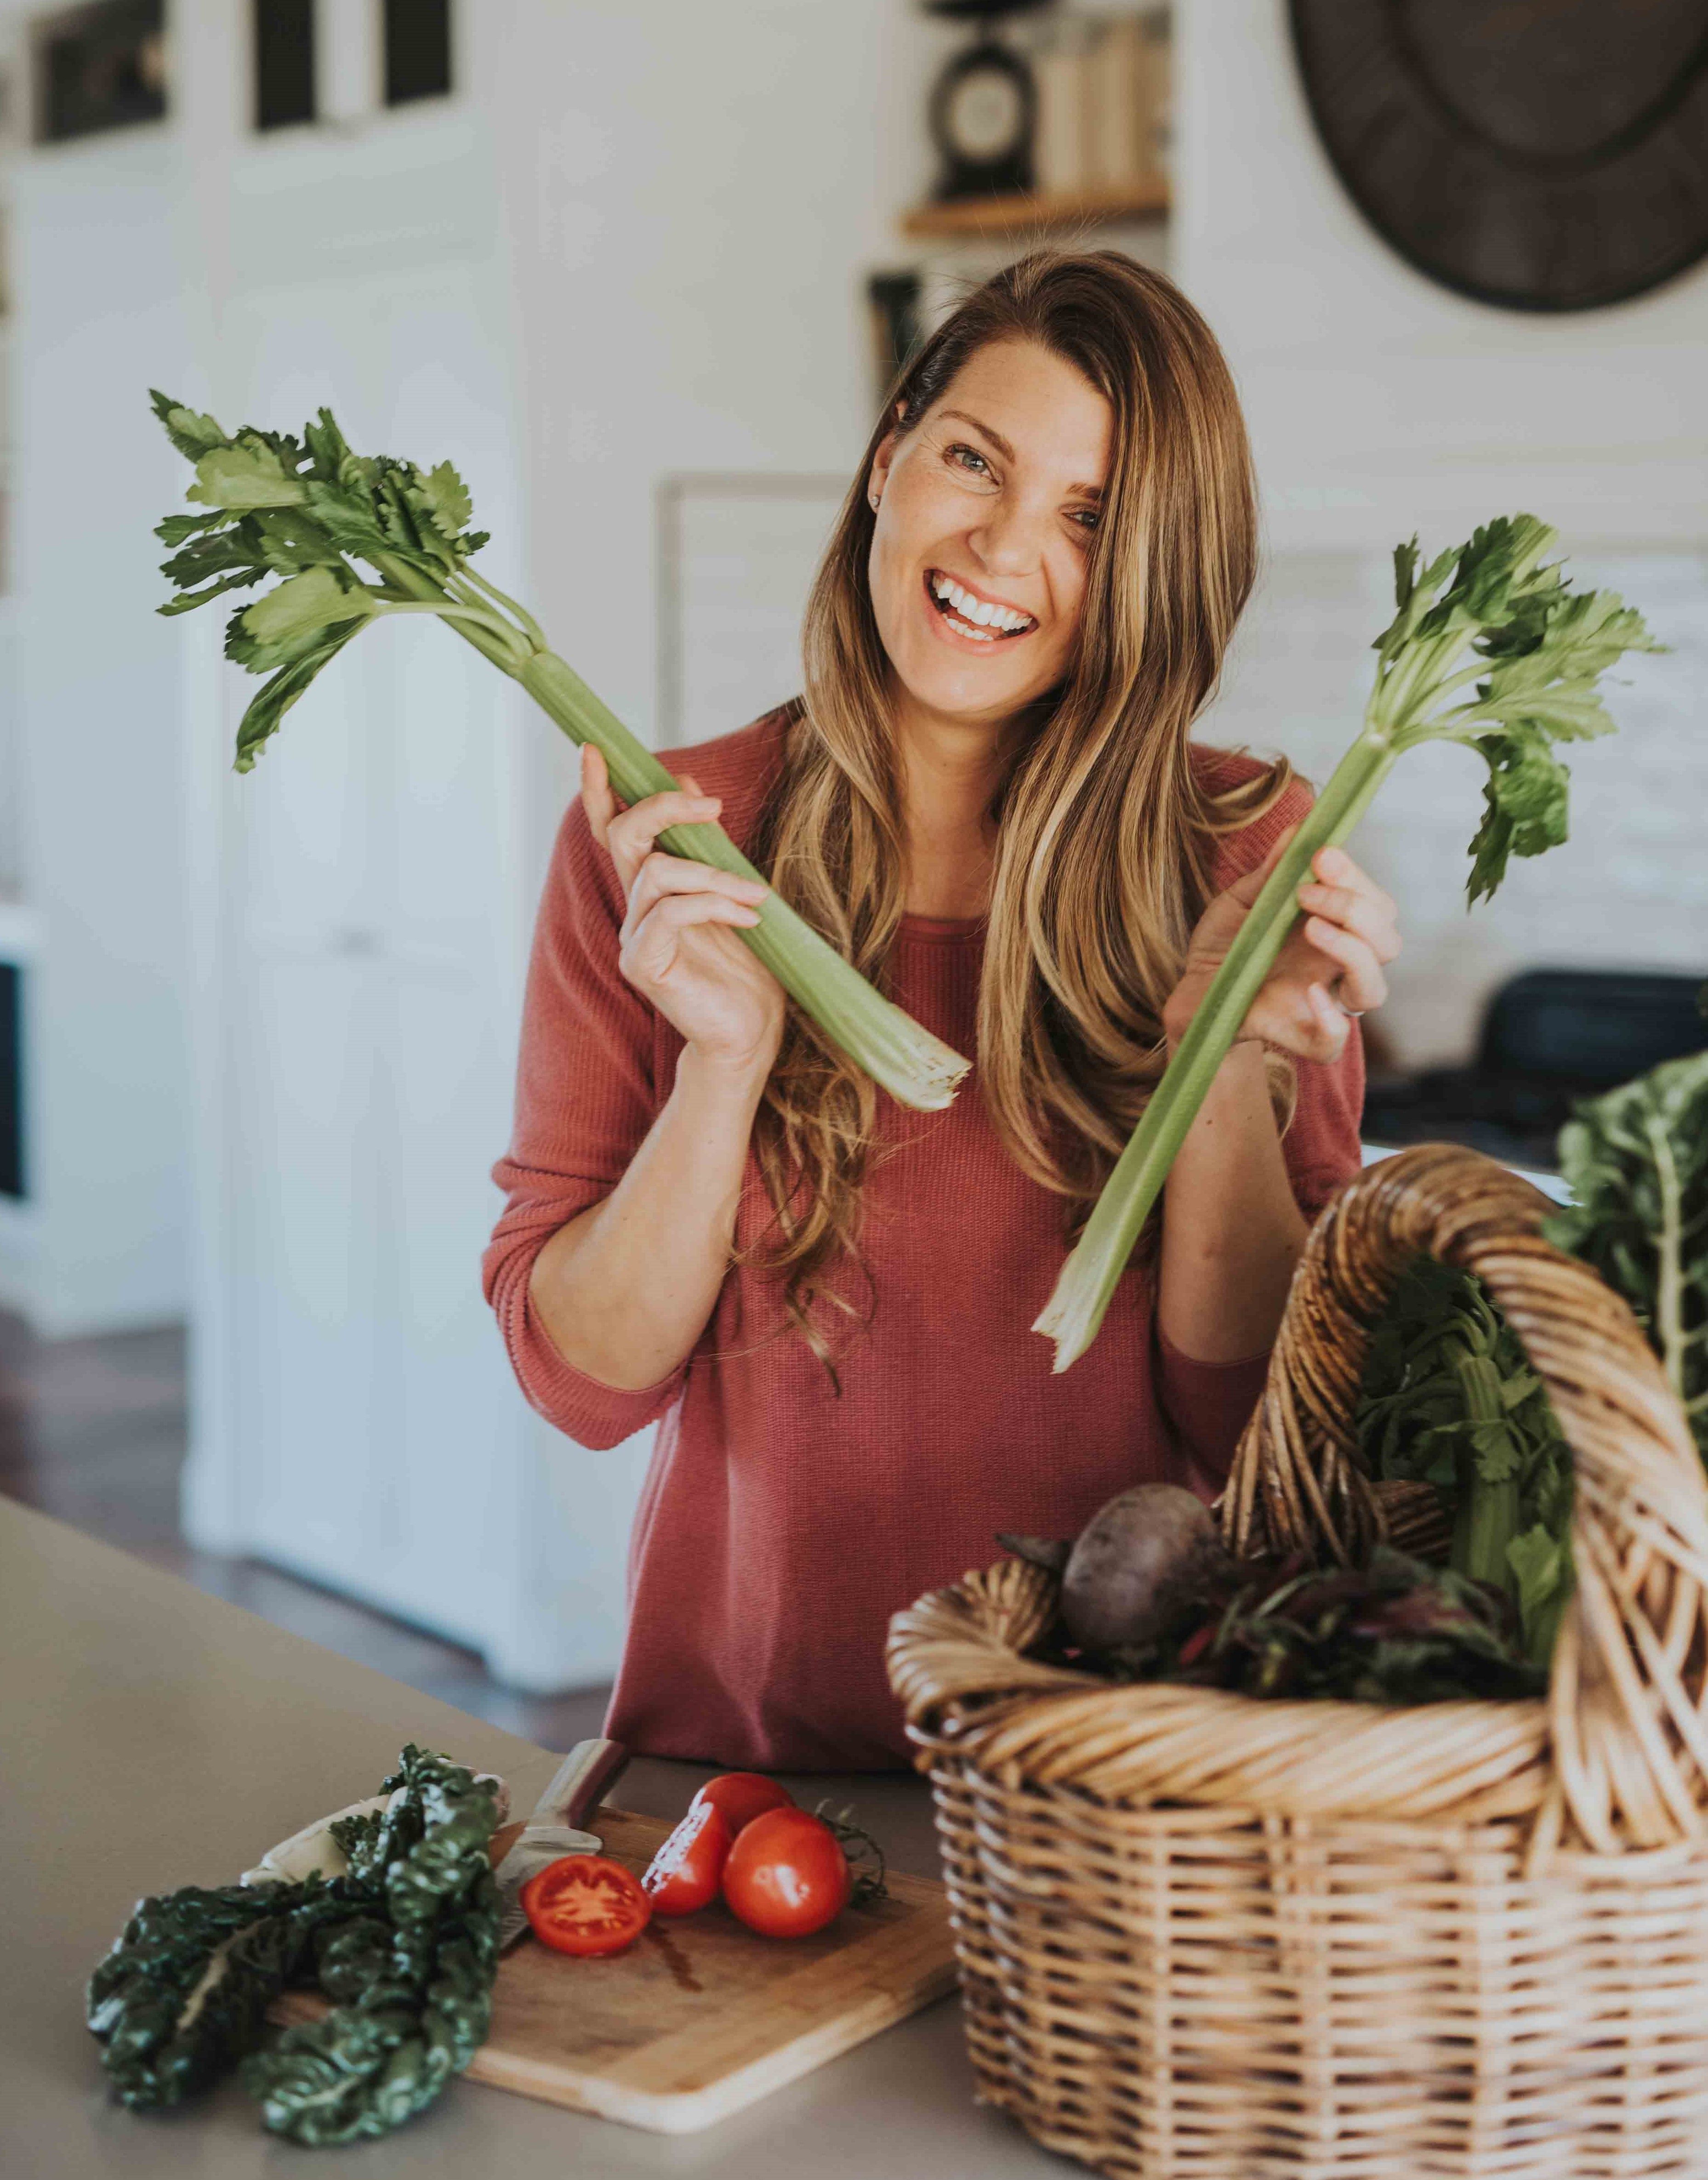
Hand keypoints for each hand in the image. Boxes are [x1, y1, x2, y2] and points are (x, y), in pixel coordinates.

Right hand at [581, 745, 786, 1078]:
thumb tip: (691, 782)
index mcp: (652, 889)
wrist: (751, 1031)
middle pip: (624, 837)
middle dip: (664, 808)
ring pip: (656, 874)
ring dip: (712, 873)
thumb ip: (707, 844)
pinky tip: (747, 918)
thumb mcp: (733, 890)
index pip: (613, 832)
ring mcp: (634, 937)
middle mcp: (635, 909)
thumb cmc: (747, 967)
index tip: (596, 750)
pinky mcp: (643, 964)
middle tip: (713, 806)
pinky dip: (712, 905)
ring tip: (755, 894)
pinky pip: (671, 913)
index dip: (601, 792)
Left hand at [1162, 830, 1399, 1062]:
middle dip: (1356, 908)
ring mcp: (1323, 1005)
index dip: (1358, 879)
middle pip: (1387, 943)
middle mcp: (1338, 968)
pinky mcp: (1297, 1037)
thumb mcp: (1241, 901)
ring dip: (1352, 951)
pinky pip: (1333, 1042)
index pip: (1375, 906)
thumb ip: (1271, 873)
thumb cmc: (1223, 946)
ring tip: (1310, 928)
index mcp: (1335, 931)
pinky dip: (1331, 1021)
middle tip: (1307, 893)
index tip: (1323, 855)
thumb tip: (1299, 828)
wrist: (1190, 993)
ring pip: (1373, 990)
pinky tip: (1309, 992)